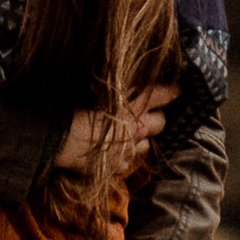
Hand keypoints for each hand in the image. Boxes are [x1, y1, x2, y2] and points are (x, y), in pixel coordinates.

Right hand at [55, 85, 178, 175]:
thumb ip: (113, 84)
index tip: (178, 89)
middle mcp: (137, 127)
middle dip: (158, 118)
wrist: (61, 138)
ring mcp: (128, 149)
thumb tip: (117, 72)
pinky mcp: (116, 167)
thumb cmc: (75, 105)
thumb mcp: (95, 86)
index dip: (172, 91)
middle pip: (160, 122)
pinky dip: (122, 158)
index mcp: (134, 103)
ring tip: (131, 136)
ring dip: (141, 139)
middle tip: (150, 115)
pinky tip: (113, 154)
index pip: (164, 94)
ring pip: (145, 145)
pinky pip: (126, 164)